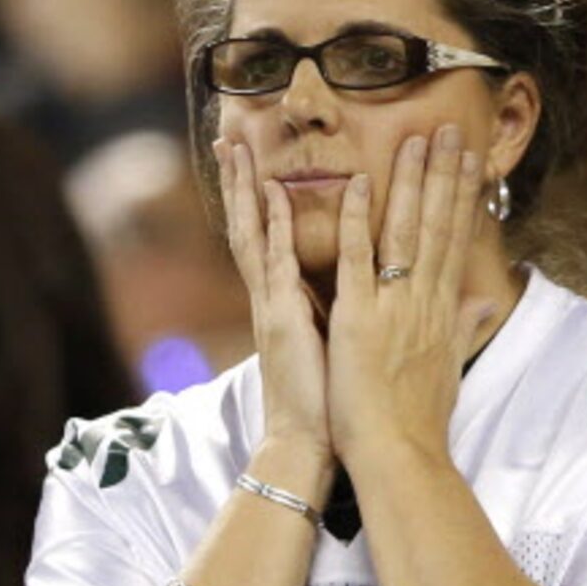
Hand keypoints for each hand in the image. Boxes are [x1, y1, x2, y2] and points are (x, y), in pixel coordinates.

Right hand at [215, 138, 332, 484]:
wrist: (308, 445)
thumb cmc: (325, 403)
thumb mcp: (333, 347)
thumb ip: (340, 316)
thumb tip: (358, 297)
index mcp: (283, 305)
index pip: (266, 242)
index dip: (260, 202)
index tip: (256, 165)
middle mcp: (270, 299)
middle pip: (249, 228)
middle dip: (239, 184)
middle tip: (228, 139)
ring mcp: (271, 307)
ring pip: (251, 235)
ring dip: (244, 191)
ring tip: (234, 149)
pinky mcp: (281, 320)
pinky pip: (275, 263)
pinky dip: (272, 227)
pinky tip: (271, 193)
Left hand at [328, 123, 484, 471]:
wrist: (401, 457)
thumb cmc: (420, 422)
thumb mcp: (449, 369)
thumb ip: (465, 329)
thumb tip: (489, 305)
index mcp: (441, 312)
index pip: (455, 242)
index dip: (461, 197)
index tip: (468, 161)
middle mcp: (424, 302)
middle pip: (438, 225)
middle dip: (445, 174)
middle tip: (449, 129)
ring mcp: (393, 308)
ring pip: (405, 232)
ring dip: (411, 182)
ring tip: (417, 139)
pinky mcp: (357, 319)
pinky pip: (357, 260)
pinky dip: (356, 221)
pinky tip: (358, 184)